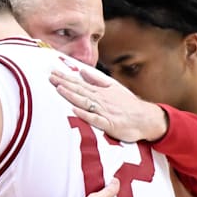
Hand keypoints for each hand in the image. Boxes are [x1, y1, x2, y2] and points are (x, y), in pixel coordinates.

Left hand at [50, 66, 168, 142]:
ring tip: (59, 89)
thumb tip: (82, 71)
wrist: (146, 118)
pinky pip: (96, 119)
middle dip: (64, 84)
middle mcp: (101, 100)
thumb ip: (97, 80)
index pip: (80, 83)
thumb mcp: (114, 87)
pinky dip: (85, 115)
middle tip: (50, 77)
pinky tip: (75, 110)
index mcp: (101, 92)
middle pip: (80, 91)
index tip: (52, 72)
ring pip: (85, 102)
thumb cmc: (129, 105)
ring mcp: (105, 112)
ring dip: (72, 96)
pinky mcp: (109, 124)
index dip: (66, 78)